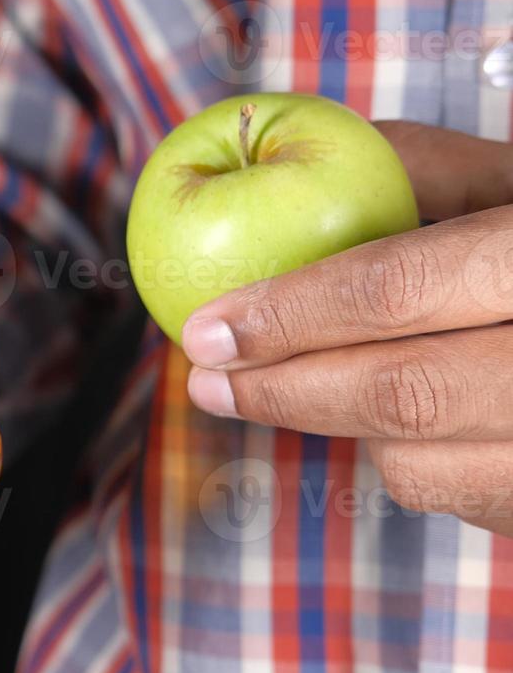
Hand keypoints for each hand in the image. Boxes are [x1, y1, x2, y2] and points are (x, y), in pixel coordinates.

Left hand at [180, 122, 512, 535]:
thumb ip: (418, 170)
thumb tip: (275, 174)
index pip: (401, 290)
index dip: (291, 314)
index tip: (204, 328)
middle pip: (405, 399)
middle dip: (286, 392)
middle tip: (208, 379)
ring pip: (426, 467)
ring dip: (351, 429)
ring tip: (319, 382)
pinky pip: (468, 502)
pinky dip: (421, 463)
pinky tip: (419, 416)